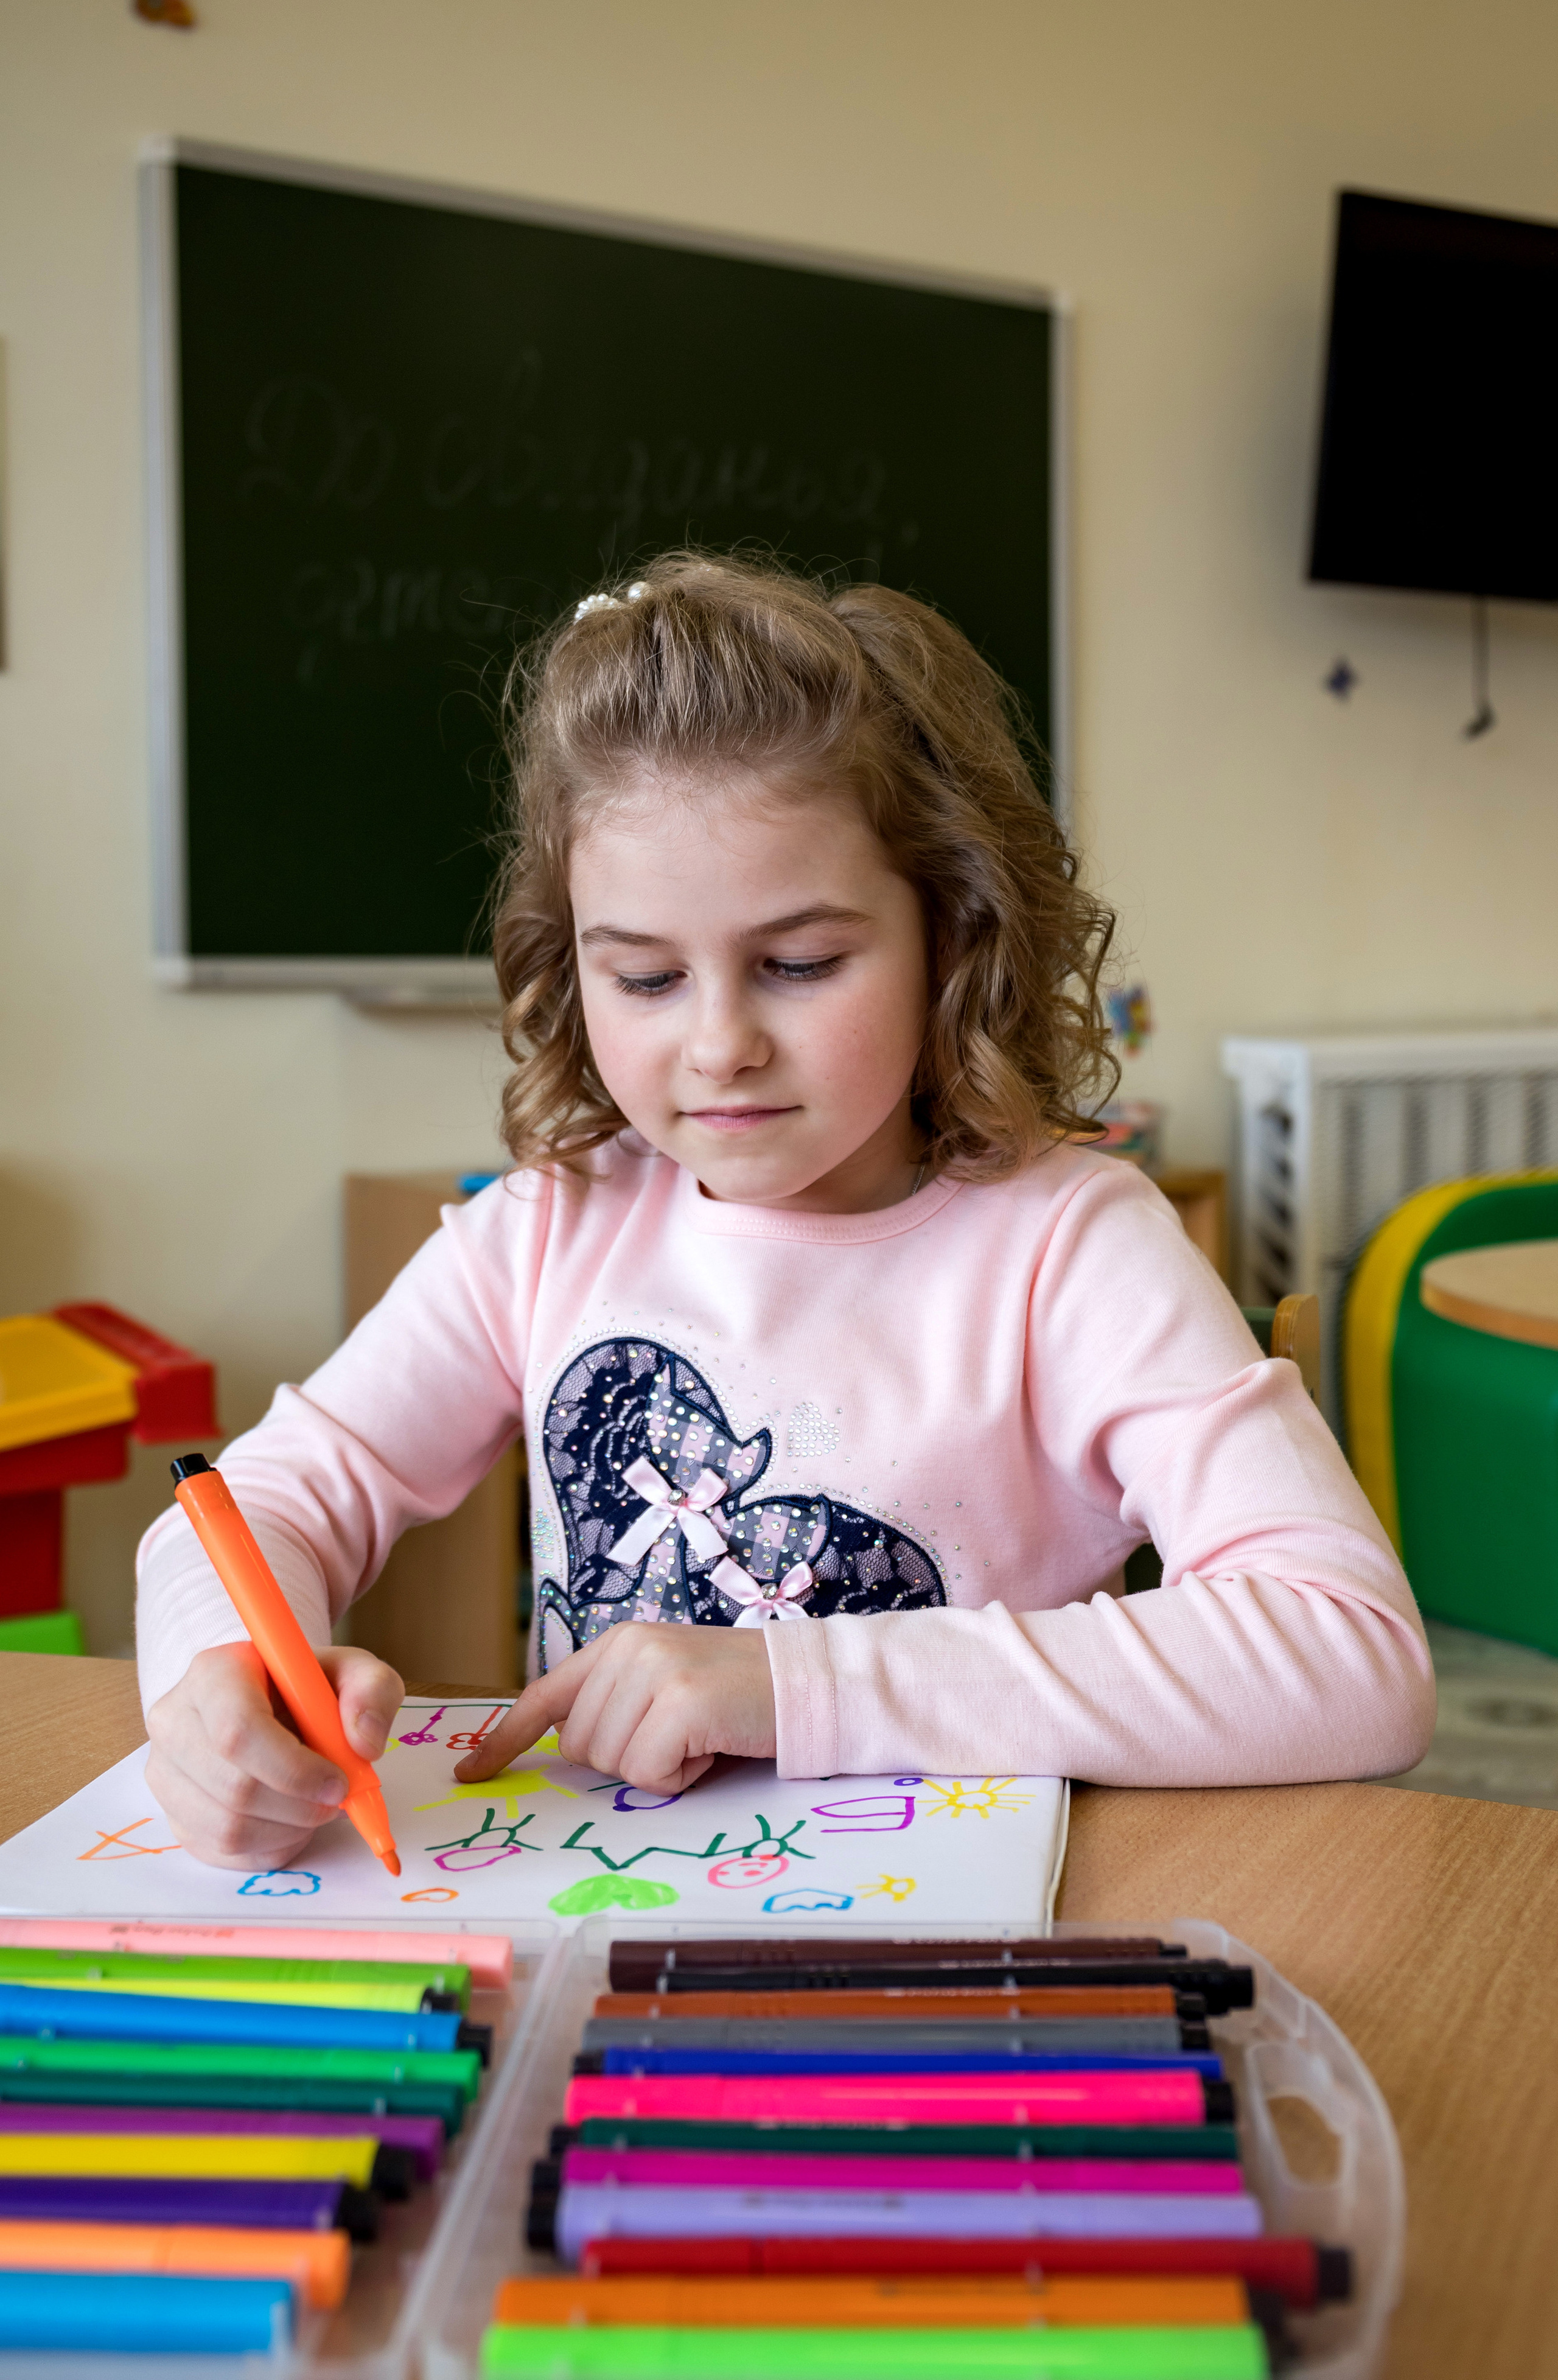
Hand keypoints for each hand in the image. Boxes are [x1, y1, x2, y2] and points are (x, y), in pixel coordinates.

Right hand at [145, 1640, 404, 1870]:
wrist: (271, 1707)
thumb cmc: (307, 1689)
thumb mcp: (353, 1672)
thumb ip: (372, 1691)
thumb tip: (363, 1742)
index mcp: (214, 1672)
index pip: (238, 1731)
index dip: (294, 1768)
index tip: (339, 1780)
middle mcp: (175, 1721)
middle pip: (234, 1788)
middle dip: (300, 1805)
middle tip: (336, 1798)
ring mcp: (166, 1773)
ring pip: (228, 1828)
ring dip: (289, 1828)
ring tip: (315, 1804)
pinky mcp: (174, 1815)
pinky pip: (224, 1852)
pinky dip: (271, 1845)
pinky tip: (290, 1819)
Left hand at [456, 1624, 776, 1795]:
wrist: (806, 1681)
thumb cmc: (736, 1697)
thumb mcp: (665, 1686)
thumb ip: (616, 1703)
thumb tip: (568, 1747)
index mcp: (618, 1644)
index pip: (545, 1696)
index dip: (505, 1739)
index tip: (472, 1773)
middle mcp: (628, 1649)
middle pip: (581, 1748)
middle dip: (627, 1760)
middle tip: (680, 1736)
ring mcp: (654, 1672)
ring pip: (613, 1764)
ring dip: (658, 1768)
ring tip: (700, 1736)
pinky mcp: (681, 1703)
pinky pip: (649, 1773)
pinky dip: (681, 1776)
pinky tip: (712, 1745)